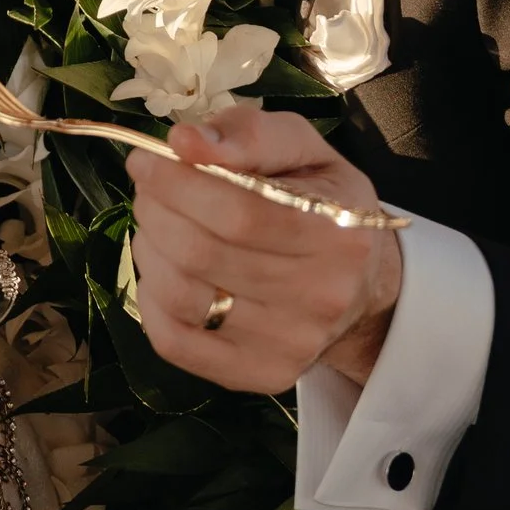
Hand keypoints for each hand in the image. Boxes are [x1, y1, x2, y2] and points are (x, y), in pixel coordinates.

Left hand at [129, 107, 401, 397]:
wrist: (363, 282)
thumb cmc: (323, 200)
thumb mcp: (303, 147)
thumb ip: (250, 134)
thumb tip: (185, 141)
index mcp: (337, 230)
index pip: (239, 212)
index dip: (178, 183)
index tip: (145, 161)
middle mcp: (320, 296)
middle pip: (203, 254)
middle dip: (157, 211)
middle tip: (149, 189)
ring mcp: (291, 344)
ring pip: (183, 298)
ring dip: (150, 249)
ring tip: (156, 225)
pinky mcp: (261, 374)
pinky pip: (176, 342)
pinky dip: (150, 299)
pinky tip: (161, 270)